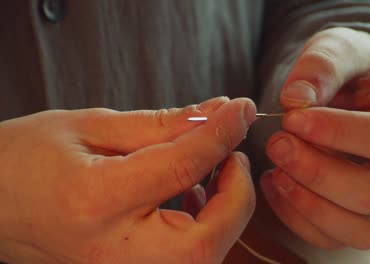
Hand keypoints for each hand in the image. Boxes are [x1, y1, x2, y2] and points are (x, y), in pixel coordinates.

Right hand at [0, 97, 256, 263]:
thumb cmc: (24, 161)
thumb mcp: (89, 127)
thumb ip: (160, 125)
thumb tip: (215, 115)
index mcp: (97, 202)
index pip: (184, 167)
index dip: (222, 133)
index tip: (241, 109)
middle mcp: (114, 253)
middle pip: (209, 235)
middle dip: (237, 193)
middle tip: (232, 153)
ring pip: (204, 253)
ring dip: (224, 209)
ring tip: (211, 169)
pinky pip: (187, 259)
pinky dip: (204, 226)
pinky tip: (190, 195)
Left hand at [260, 27, 369, 248]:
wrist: (350, 96)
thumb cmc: (350, 72)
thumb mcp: (339, 49)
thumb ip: (322, 65)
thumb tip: (296, 99)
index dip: (336, 132)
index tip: (292, 118)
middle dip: (316, 171)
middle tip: (277, 144)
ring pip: (359, 229)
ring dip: (307, 201)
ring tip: (275, 169)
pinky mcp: (360, 220)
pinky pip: (332, 238)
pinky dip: (296, 216)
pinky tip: (274, 183)